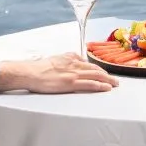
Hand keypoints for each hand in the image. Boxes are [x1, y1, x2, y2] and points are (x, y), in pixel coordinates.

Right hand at [0, 54, 116, 93]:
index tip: (103, 73)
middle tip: (115, 80)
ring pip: (96, 75)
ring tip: (115, 84)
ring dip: (108, 80)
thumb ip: (66, 59)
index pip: (88, 63)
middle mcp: (74, 64)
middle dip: (107, 74)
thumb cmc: (39, 68)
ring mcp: (74, 73)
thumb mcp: (55, 59)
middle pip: (95, 69)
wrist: (30, 72)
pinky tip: (107, 88)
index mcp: (70, 58)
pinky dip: (100, 86)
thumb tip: (75, 60)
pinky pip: (90, 84)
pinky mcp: (71, 83)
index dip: (98, 69)